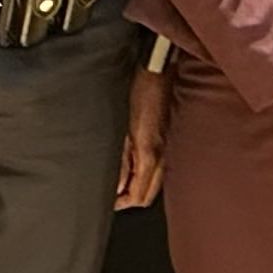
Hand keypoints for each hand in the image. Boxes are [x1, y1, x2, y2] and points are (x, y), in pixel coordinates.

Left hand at [115, 66, 171, 209]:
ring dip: (136, 186)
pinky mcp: (165, 139)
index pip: (138, 196)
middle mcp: (161, 155)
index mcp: (149, 154)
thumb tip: (114, 185)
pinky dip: (142, 172)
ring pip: (153, 182)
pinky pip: (156, 167)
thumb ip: (119, 159)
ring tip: (118, 179)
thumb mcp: (122, 127)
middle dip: (129, 198)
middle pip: (147, 195)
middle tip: (111, 193)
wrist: (158, 70)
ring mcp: (166, 148)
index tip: (107, 200)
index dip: (121, 203)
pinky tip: (130, 163)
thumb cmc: (140, 90)